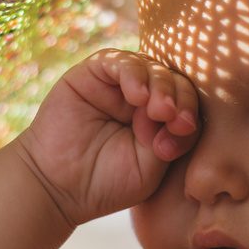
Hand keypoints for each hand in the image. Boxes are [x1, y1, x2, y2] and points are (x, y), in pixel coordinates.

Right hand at [17, 48, 199, 226]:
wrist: (58, 187)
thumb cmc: (107, 183)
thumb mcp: (152, 166)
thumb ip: (173, 138)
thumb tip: (184, 114)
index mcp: (160, 119)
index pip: (187, 101)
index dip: (191, 110)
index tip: (184, 131)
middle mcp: (141, 97)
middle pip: (172, 79)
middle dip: (179, 96)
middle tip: (171, 118)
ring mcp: (116, 84)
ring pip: (149, 66)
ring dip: (160, 85)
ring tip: (157, 110)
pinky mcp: (90, 74)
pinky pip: (118, 61)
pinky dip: (133, 74)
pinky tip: (137, 96)